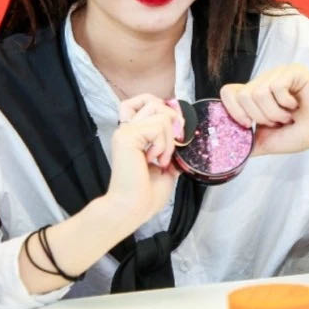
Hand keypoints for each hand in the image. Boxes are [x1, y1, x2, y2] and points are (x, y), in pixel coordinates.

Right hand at [107, 94, 183, 224]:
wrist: (133, 208)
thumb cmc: (146, 194)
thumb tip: (183, 137)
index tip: (174, 134)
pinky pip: (157, 127)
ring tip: (162, 159)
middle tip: (174, 144)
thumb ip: (172, 149)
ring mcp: (125, 131)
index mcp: (134, 135)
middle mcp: (127, 129)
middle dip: (172, 120)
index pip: (145, 102)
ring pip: (160, 114)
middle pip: (153, 100)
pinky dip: (163, 144)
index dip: (164, 110)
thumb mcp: (167, 168)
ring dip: (169, 138)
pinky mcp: (126, 136)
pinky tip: (155, 160)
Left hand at [219, 64, 308, 156]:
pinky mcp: (293, 71)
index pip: (228, 92)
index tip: (249, 125)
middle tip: (278, 121)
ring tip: (288, 115)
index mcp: (254, 93)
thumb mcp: (265, 141)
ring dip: (275, 112)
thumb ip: (245, 143)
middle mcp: (264, 80)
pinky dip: (286, 103)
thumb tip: (227, 149)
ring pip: (259, 92)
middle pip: (243, 95)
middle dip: (261, 117)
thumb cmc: (298, 134)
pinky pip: (276, 86)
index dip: (233, 111)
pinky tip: (296, 105)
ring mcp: (278, 73)